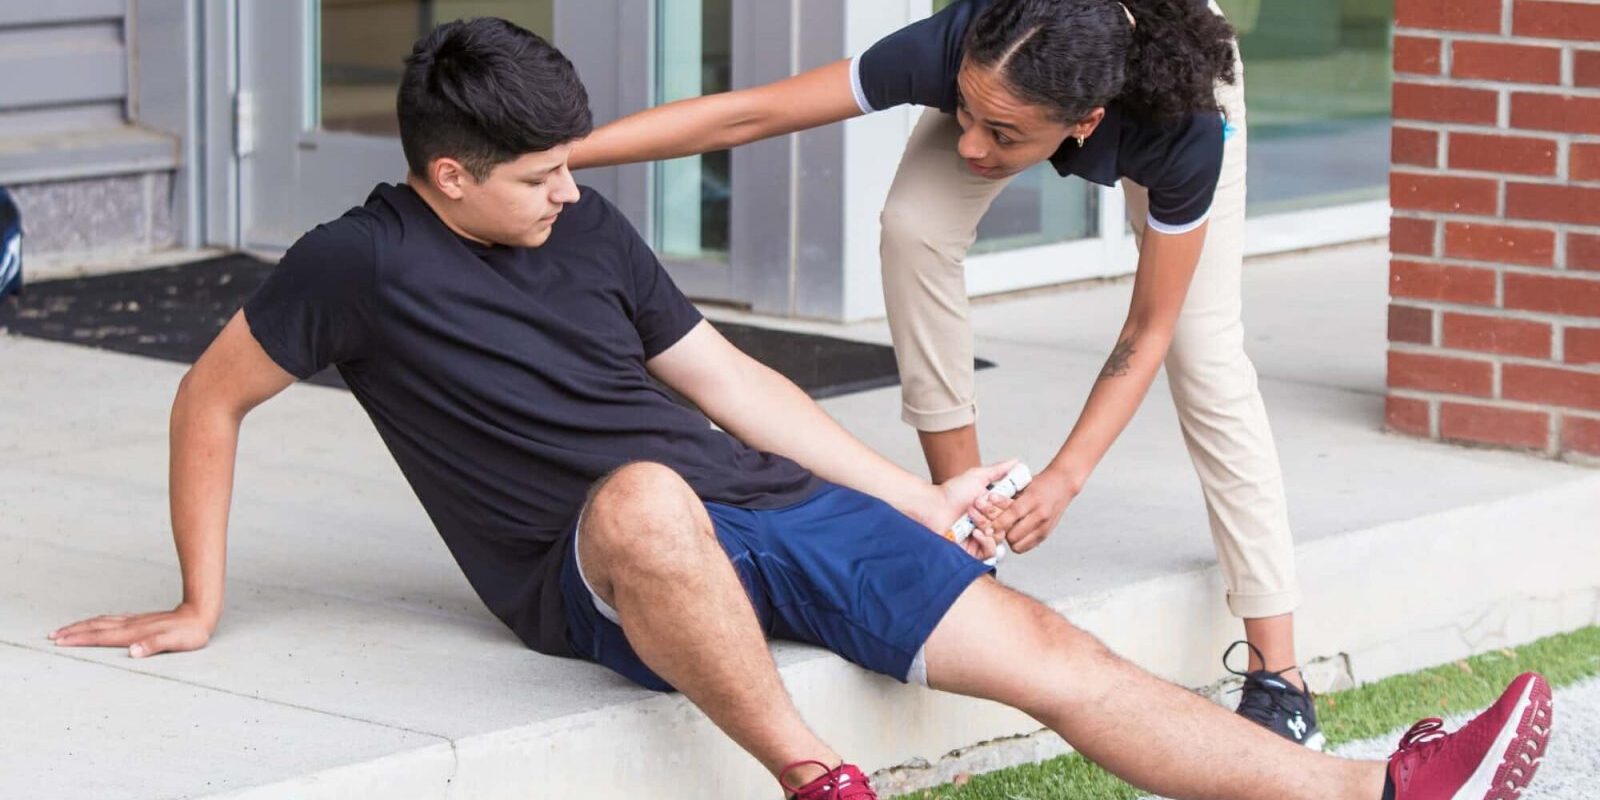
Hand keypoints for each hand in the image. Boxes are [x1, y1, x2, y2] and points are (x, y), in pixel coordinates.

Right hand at [49, 603, 216, 657]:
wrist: (201, 613)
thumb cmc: (190, 632)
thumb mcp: (176, 642)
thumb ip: (154, 646)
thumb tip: (133, 652)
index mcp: (134, 633)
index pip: (101, 637)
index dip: (80, 639)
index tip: (60, 641)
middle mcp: (130, 625)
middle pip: (95, 627)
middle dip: (72, 632)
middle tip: (51, 635)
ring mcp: (134, 621)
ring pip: (101, 622)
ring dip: (81, 626)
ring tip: (64, 629)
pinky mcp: (139, 620)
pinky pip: (111, 620)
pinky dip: (96, 622)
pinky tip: (94, 623)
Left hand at [912, 459, 1017, 558]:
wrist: (933, 507)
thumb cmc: (951, 492)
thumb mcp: (977, 477)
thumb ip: (998, 470)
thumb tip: (1016, 461)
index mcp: (994, 508)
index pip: (1013, 510)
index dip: (1004, 503)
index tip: (990, 495)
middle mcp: (991, 523)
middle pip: (1008, 523)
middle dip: (991, 512)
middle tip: (975, 504)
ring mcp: (984, 538)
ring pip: (1000, 536)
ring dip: (985, 523)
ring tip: (969, 515)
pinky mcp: (975, 551)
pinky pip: (991, 551)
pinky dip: (986, 541)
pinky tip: (975, 532)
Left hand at [986, 466, 1080, 553]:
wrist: (1063, 484)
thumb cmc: (1039, 483)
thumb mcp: (1021, 484)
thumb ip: (1006, 497)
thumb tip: (987, 506)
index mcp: (1032, 499)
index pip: (1012, 514)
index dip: (997, 523)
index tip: (987, 527)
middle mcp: (1040, 515)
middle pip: (1013, 535)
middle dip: (1002, 533)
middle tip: (996, 528)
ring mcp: (1045, 526)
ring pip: (1019, 545)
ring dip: (1009, 540)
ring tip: (1006, 531)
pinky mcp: (1046, 534)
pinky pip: (1027, 547)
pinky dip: (1018, 543)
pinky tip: (1015, 534)